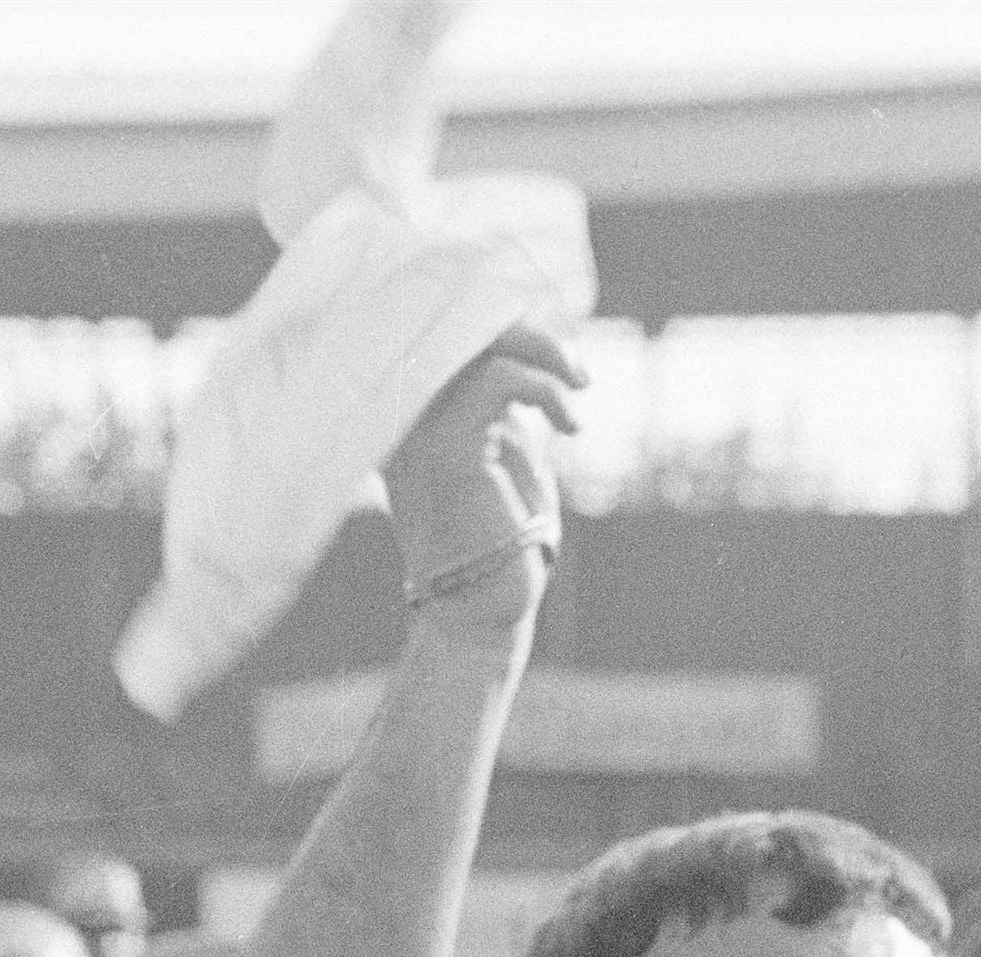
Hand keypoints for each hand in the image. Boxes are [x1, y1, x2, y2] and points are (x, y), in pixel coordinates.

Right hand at [383, 323, 584, 641]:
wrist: (482, 610)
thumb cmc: (498, 540)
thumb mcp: (501, 451)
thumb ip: (499, 401)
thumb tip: (528, 342)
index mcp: (405, 414)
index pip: (442, 335)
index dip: (498, 323)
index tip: (553, 356)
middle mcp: (401, 415)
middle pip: (454, 323)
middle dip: (524, 331)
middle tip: (574, 368)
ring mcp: (417, 428)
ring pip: (478, 343)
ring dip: (544, 355)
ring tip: (580, 389)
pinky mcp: (447, 446)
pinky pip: (499, 381)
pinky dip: (546, 391)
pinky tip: (570, 425)